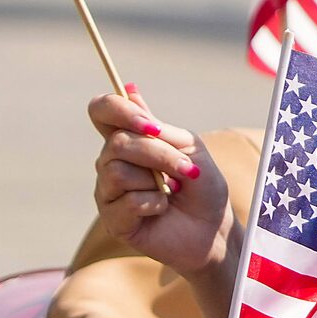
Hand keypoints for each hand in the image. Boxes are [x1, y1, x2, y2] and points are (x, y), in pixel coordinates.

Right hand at [89, 88, 234, 282]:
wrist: (215, 229)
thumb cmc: (203, 187)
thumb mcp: (189, 149)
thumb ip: (158, 127)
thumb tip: (130, 88)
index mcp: (129, 140)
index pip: (101, 111)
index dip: (117, 109)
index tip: (148, 123)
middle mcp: (111, 162)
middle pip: (117, 143)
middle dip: (159, 154)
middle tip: (186, 170)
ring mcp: (108, 191)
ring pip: (117, 171)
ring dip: (158, 181)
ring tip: (174, 192)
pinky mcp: (113, 220)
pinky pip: (126, 201)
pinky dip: (155, 203)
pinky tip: (162, 210)